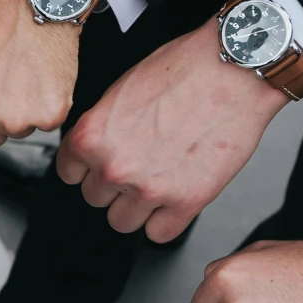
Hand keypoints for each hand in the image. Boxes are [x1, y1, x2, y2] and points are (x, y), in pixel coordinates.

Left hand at [55, 17, 285, 240]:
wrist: (233, 69)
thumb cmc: (183, 68)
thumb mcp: (122, 90)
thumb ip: (104, 127)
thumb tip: (98, 149)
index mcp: (91, 136)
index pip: (69, 172)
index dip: (88, 166)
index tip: (101, 163)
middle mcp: (114, 166)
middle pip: (95, 198)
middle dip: (113, 184)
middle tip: (138, 165)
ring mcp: (149, 188)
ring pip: (122, 222)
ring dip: (136, 206)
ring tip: (157, 181)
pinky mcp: (186, 202)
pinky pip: (159, 233)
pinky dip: (166, 219)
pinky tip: (175, 196)